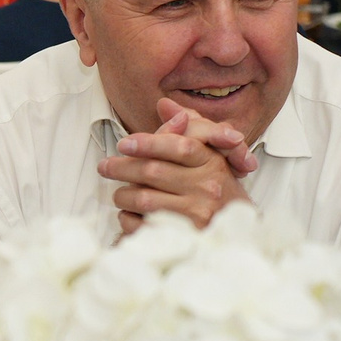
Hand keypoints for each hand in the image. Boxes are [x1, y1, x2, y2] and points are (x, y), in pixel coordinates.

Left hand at [100, 100, 253, 232]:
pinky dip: (127, 218)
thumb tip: (164, 104)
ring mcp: (197, 213)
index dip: (148, 143)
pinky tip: (129, 215)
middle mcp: (207, 187)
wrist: (235, 233)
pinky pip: (141, 224)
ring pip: (143, 198)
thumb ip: (185, 130)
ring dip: (122, 195)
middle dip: (121, 167)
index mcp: (211, 163)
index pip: (178, 146)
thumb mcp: (208, 158)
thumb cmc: (214, 190)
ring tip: (119, 193)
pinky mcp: (184, 236)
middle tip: (104, 166)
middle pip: (153, 171)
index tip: (123, 143)